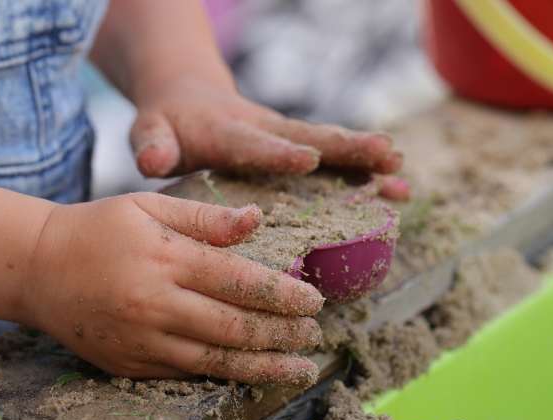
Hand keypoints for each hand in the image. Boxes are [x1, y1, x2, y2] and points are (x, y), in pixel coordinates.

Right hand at [22, 193, 324, 385]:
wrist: (37, 269)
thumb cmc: (98, 229)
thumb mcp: (148, 206)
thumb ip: (205, 217)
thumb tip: (258, 220)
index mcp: (166, 258)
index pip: (240, 281)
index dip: (284, 294)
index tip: (315, 301)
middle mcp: (156, 304)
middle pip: (236, 327)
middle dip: (283, 334)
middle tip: (314, 334)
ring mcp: (141, 340)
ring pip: (217, 361)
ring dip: (265, 367)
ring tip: (300, 369)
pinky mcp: (129, 364)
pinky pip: (186, 374)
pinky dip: (224, 376)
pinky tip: (251, 375)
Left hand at [130, 77, 409, 200]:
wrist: (188, 96)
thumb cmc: (168, 124)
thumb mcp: (151, 131)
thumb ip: (152, 144)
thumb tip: (153, 160)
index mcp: (226, 132)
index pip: (253, 144)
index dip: (278, 153)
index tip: (308, 159)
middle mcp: (263, 131)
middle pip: (308, 137)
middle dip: (346, 148)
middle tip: (386, 155)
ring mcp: (284, 138)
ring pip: (329, 146)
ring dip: (365, 160)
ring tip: (402, 174)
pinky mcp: (296, 146)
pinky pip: (333, 159)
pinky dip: (364, 172)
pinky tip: (397, 189)